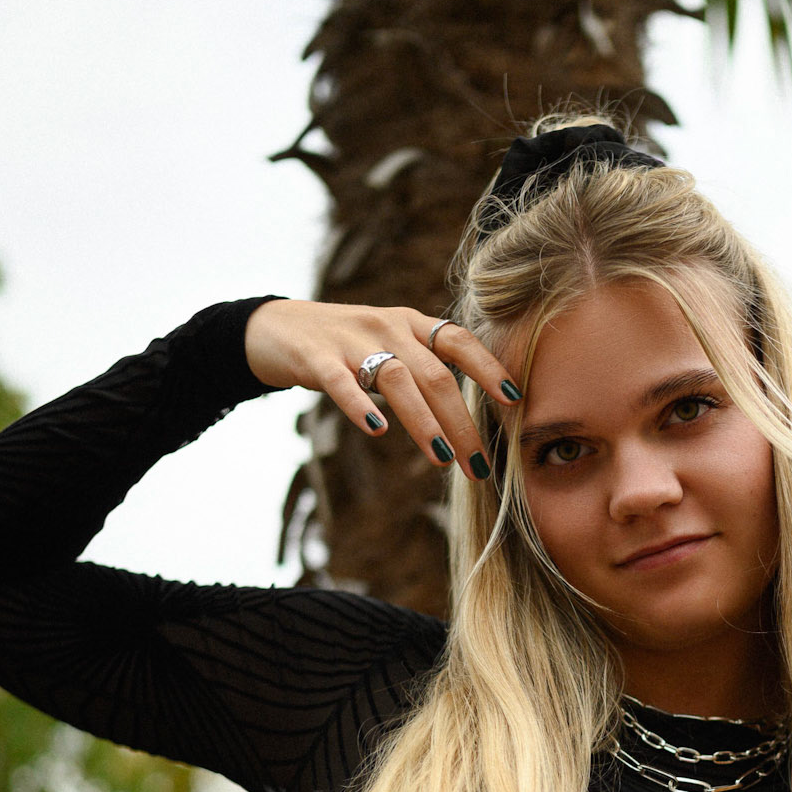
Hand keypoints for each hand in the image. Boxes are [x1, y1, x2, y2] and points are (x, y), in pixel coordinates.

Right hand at [244, 299, 519, 480]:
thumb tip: (469, 416)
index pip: (460, 342)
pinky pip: (341, 382)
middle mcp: (387, 326)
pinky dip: (360, 405)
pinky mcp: (316, 357)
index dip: (489, 369)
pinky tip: (377, 430)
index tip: (515, 401)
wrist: (276, 326)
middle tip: (479, 467)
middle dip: (461, 423)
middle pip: (434, 375)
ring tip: (442, 459)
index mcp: (411, 324)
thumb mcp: (390, 347)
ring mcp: (351, 340)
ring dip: (424, 422)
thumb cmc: (345, 346)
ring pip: (396, 379)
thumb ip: (425, 370)